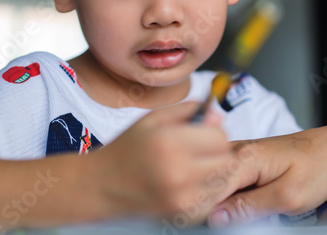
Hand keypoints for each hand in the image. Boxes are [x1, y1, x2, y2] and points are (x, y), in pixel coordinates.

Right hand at [91, 102, 237, 223]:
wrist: (101, 185)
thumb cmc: (126, 148)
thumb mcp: (152, 119)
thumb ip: (187, 111)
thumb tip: (217, 114)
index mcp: (170, 142)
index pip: (219, 136)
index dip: (213, 131)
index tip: (203, 132)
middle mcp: (179, 172)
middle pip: (225, 159)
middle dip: (217, 151)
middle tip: (200, 149)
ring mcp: (182, 198)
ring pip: (223, 180)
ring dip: (215, 171)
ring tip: (194, 166)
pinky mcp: (182, 214)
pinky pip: (212, 199)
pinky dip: (207, 190)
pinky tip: (189, 183)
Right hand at [208, 124, 326, 227]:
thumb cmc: (318, 167)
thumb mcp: (287, 197)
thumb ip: (249, 207)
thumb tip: (216, 218)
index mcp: (243, 157)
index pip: (206, 188)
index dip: (206, 211)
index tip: (217, 225)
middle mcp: (235, 150)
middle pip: (205, 184)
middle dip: (210, 206)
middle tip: (241, 217)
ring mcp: (236, 152)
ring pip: (212, 181)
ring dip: (219, 201)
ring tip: (247, 210)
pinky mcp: (241, 158)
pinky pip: (223, 178)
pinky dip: (227, 194)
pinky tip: (242, 203)